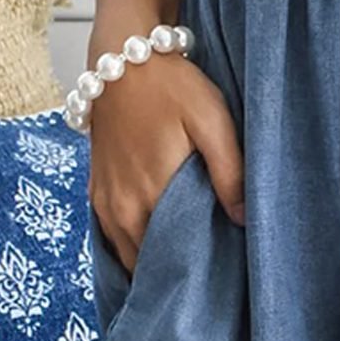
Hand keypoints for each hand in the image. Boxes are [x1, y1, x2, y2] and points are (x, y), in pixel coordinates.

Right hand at [87, 49, 244, 272]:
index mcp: (148, 198)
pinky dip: (132, 243)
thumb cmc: (170, 86)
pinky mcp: (96, 189)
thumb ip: (230, 173)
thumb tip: (243, 219)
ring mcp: (103, 201)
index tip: (213, 281)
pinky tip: (156, 243)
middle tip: (204, 280)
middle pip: (145, 264)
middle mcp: (119, 209)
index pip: (168, 262)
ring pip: (126, 253)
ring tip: (182, 267)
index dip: (190, 276)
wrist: (120, 59)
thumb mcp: (212, 122)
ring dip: (150, 262)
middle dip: (172, 274)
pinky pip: (112, 234)